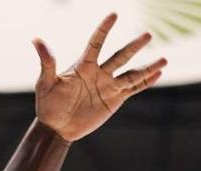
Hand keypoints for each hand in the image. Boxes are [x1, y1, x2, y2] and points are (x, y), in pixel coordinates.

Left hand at [33, 13, 166, 142]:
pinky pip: (133, 88)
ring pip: (132, 73)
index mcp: (84, 66)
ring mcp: (108, 86)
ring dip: (147, 67)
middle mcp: (99, 73)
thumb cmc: (48, 104)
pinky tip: (158, 74)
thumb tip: (36, 40)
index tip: (114, 14)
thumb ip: (46, 62)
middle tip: (148, 34)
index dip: (104, 29)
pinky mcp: (114, 99)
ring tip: (164, 59)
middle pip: (120, 57)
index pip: (97, 43)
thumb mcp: (45, 83)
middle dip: (134, 47)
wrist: (56, 127)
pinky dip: (146, 82)